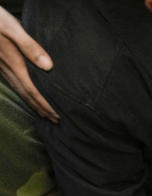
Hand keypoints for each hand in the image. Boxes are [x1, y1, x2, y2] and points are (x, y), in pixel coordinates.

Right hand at [0, 6, 56, 121]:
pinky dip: (23, 94)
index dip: (45, 105)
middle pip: (26, 95)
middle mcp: (7, 69)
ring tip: (44, 114)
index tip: (56, 116)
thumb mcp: (13, 29)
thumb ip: (30, 47)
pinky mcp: (0, 63)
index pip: (33, 91)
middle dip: (41, 109)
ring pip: (19, 91)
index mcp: (14, 64)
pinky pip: (13, 84)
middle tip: (55, 120)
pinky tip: (26, 95)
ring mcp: (2, 68)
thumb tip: (48, 66)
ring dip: (32, 104)